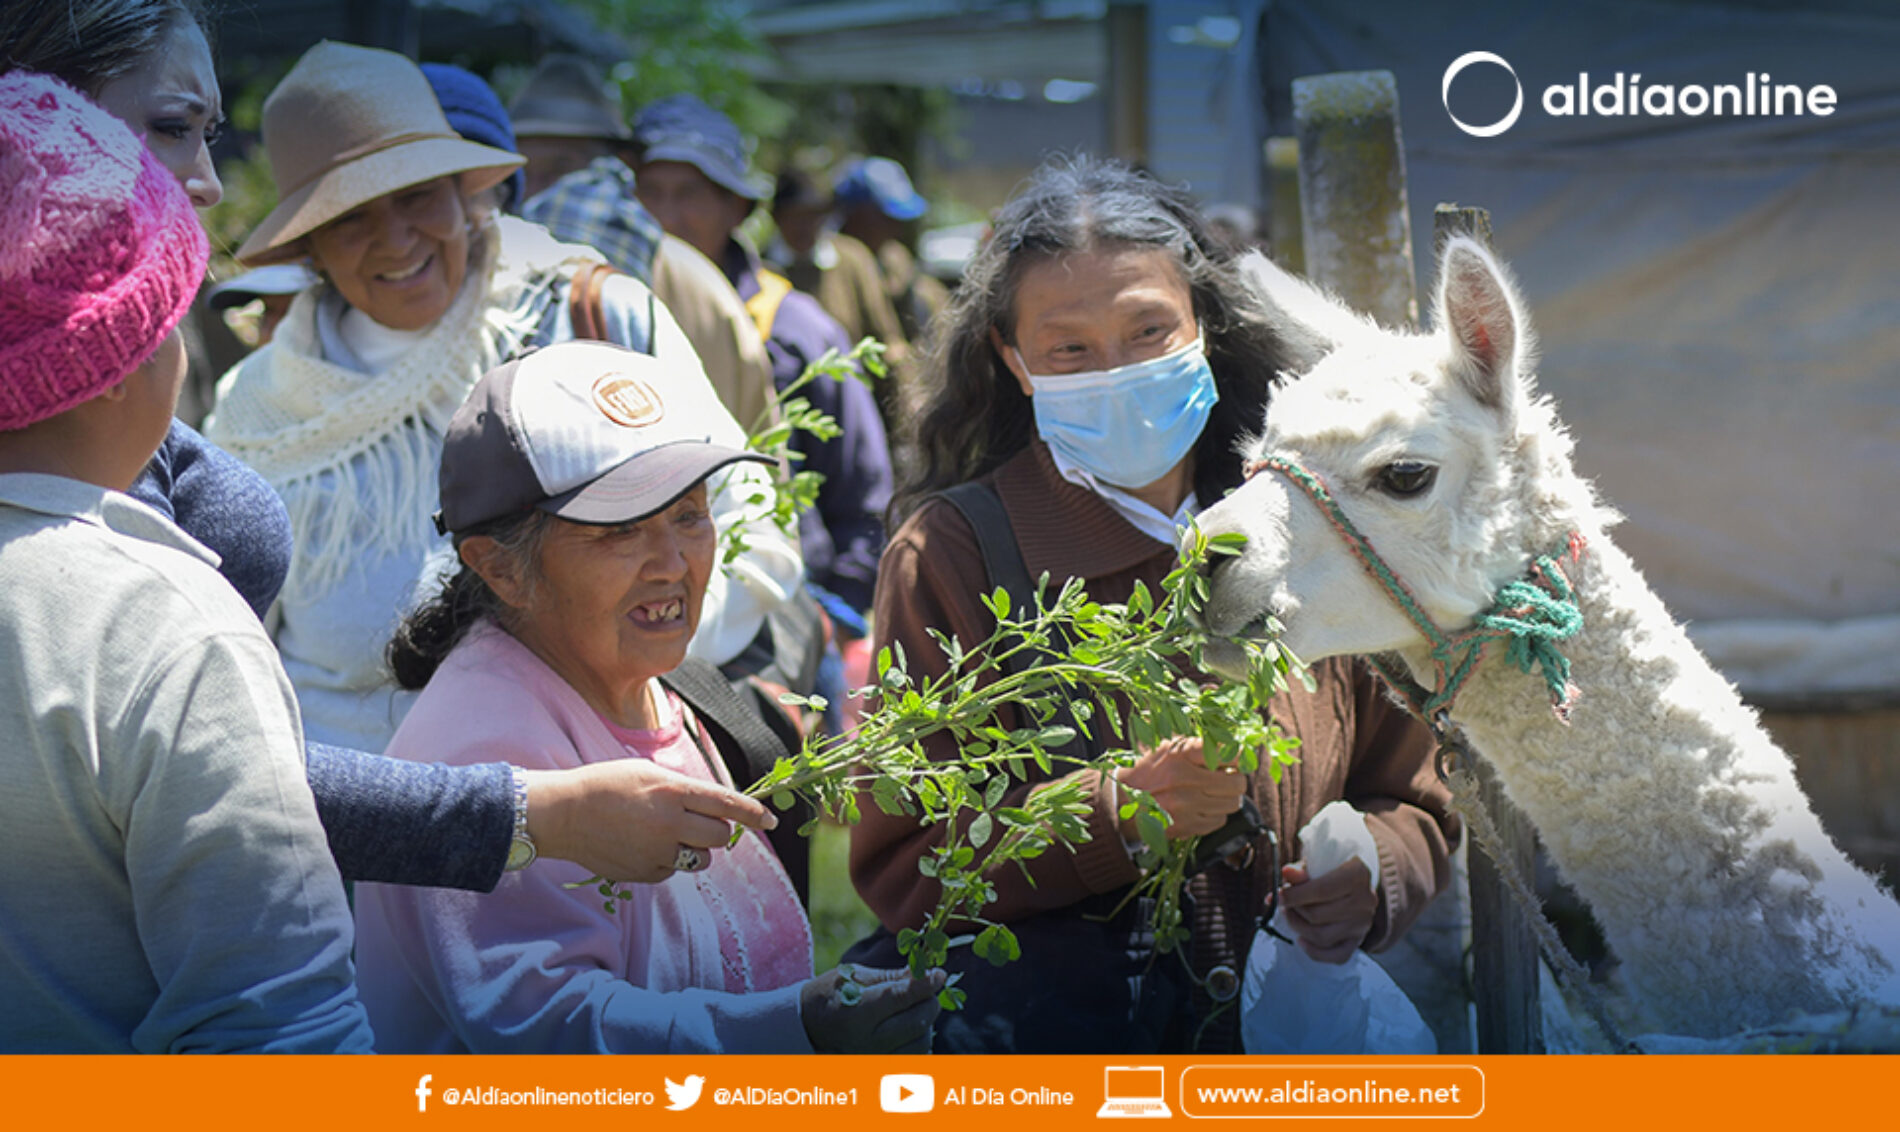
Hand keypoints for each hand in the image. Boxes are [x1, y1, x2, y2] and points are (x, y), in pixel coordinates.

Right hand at [520, 761, 775, 883]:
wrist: (564, 813)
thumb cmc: (606, 785)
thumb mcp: (648, 773)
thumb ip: (684, 789)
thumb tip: (717, 806)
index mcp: (672, 791)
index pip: (726, 804)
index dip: (753, 814)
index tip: (772, 822)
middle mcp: (669, 823)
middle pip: (720, 837)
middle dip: (719, 831)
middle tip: (702, 822)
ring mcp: (657, 852)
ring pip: (701, 858)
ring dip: (695, 847)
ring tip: (667, 833)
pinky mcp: (645, 874)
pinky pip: (673, 870)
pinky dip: (667, 860)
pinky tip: (643, 845)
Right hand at [801, 965, 946, 1052]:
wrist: (805, 1030)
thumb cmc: (829, 996)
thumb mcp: (852, 977)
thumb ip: (891, 977)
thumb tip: (926, 973)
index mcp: (855, 1014)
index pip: (901, 997)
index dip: (925, 984)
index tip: (938, 974)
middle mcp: (866, 1043)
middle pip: (916, 1023)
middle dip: (929, 1002)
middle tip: (927, 990)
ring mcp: (874, 1062)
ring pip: (920, 1045)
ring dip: (926, 1023)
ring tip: (915, 1009)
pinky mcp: (879, 1074)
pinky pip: (914, 1062)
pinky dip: (919, 1043)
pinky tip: (909, 1030)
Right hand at [1114, 736, 1246, 839]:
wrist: (1124, 800)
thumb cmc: (1152, 770)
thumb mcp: (1169, 748)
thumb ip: (1200, 745)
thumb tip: (1236, 747)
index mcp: (1179, 753)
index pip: (1227, 752)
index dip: (1241, 756)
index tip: (1240, 759)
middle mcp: (1183, 778)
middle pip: (1237, 782)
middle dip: (1236, 780)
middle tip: (1228, 778)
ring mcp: (1185, 805)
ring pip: (1233, 804)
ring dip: (1228, 799)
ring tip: (1213, 793)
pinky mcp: (1185, 826)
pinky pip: (1219, 821)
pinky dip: (1215, 815)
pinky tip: (1202, 807)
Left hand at [1278, 858, 1377, 963]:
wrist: (1354, 885)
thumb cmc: (1330, 871)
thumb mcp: (1315, 865)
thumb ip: (1301, 871)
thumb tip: (1286, 872)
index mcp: (1357, 874)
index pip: (1321, 890)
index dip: (1294, 895)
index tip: (1279, 896)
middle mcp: (1365, 900)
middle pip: (1317, 916)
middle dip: (1293, 911)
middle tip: (1284, 904)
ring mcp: (1363, 923)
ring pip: (1322, 937)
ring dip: (1298, 928)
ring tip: (1290, 916)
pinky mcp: (1358, 940)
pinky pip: (1337, 956)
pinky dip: (1315, 952)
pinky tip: (1301, 940)